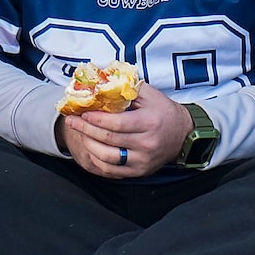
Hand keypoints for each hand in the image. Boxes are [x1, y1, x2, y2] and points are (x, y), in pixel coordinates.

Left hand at [58, 83, 191, 178]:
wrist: (183, 134)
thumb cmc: (163, 111)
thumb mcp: (149, 94)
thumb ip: (126, 88)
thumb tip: (100, 83)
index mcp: (149, 122)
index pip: (117, 123)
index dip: (96, 119)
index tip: (82, 113)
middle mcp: (147, 144)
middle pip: (109, 139)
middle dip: (86, 130)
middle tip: (72, 122)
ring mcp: (143, 160)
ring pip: (108, 157)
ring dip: (89, 145)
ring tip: (79, 134)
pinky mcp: (139, 171)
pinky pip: (113, 170)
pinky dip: (97, 161)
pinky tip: (90, 150)